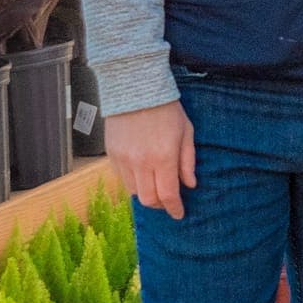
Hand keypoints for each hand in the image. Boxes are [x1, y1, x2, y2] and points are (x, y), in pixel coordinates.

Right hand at [106, 99, 196, 217]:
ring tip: (155, 184)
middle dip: (160, 205)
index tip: (179, 214)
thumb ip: (188, 161)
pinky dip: (133, 181)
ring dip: (146, 193)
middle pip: (148, 199)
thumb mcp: (186, 132)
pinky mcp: (111, 153)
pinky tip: (142, 172)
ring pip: (133, 191)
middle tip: (167, 200)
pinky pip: (121, 178)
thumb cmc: (166, 108)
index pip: (168, 195)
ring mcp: (124, 159)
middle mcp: (141, 162)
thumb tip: (190, 185)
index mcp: (163, 157)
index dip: (174, 208)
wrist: (136, 88)